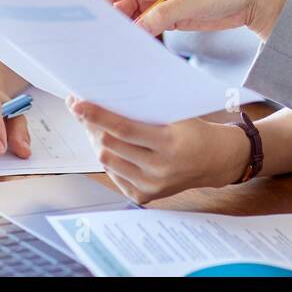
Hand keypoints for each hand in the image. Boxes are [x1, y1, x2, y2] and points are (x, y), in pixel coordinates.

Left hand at [67, 95, 248, 203]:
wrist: (214, 160)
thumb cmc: (193, 131)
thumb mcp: (176, 114)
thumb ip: (146, 109)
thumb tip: (108, 95)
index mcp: (168, 144)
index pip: (123, 129)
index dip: (96, 115)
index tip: (77, 104)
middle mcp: (159, 168)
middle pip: (109, 146)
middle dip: (91, 125)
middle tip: (82, 110)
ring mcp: (151, 186)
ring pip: (107, 161)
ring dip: (96, 142)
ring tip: (96, 127)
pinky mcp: (145, 196)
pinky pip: (114, 175)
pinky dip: (109, 158)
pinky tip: (112, 146)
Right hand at [96, 0, 291, 40]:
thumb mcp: (196, 1)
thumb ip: (165, 14)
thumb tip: (136, 30)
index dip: (98, 8)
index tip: (94, 32)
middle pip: (116, 8)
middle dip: (109, 27)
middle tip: (103, 53)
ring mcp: (158, 4)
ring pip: (129, 21)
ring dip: (124, 37)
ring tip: (117, 59)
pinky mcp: (168, 18)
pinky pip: (145, 30)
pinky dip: (140, 41)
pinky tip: (137, 57)